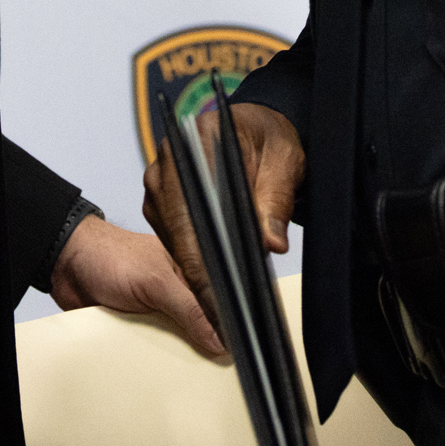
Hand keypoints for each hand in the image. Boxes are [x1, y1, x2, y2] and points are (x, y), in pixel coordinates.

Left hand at [49, 214, 224, 358]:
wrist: (64, 263)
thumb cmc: (108, 255)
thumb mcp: (156, 282)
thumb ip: (188, 308)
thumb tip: (218, 337)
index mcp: (184, 277)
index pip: (213, 309)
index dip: (223, 332)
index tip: (231, 356)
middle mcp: (169, 296)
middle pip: (193, 331)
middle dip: (198, 349)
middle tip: (211, 375)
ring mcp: (149, 313)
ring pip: (169, 344)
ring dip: (171, 358)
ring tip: (184, 381)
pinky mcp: (129, 328)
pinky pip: (145, 350)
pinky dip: (147, 360)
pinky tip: (154, 374)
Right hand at [141, 102, 306, 340]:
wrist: (256, 126)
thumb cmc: (269, 137)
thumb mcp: (284, 162)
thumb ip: (276, 200)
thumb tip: (270, 243)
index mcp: (195, 142)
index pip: (194, 213)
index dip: (208, 262)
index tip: (225, 301)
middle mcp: (169, 162)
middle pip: (180, 232)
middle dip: (205, 277)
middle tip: (230, 319)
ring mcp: (160, 182)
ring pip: (175, 241)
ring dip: (199, 272)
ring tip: (227, 310)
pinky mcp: (162, 201)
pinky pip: (174, 239)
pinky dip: (195, 261)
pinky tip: (218, 284)